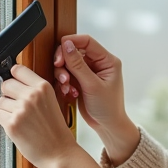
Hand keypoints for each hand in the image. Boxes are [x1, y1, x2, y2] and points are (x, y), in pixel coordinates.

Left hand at [0, 64, 77, 167]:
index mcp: (43, 87)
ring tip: (21, 119)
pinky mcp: (12, 124)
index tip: (15, 82)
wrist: (59, 153)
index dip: (14, 77)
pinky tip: (18, 127)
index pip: (18, 69)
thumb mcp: (51, 102)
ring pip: (0, 101)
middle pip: (6, 84)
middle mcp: (31, 96)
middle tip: (17, 105)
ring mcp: (21, 109)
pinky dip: (5, 121)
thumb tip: (15, 82)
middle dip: (9, 94)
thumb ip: (35, 90)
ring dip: (6, 109)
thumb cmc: (55, 131)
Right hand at [52, 35, 139, 163]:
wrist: (108, 126)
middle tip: (59, 70)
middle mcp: (98, 63)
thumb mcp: (92, 85)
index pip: (86, 41)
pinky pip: (67, 75)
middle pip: (74, 51)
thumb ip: (78, 64)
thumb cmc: (108, 108)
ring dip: (63, 74)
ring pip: (68, 63)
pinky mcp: (81, 81)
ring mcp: (89, 72)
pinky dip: (65, 82)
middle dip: (64, 61)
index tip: (59, 51)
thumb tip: (66, 45)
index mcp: (107, 60)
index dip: (71, 42)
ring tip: (67, 86)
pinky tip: (70, 92)